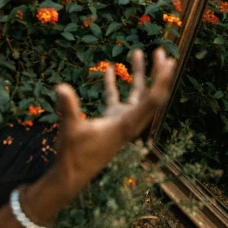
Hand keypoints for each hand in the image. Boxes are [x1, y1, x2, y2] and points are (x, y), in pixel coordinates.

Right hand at [48, 48, 175, 197]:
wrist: (71, 176)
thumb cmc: (73, 155)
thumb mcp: (70, 129)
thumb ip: (67, 108)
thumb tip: (60, 88)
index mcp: (127, 124)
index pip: (152, 99)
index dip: (161, 80)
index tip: (166, 62)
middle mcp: (129, 122)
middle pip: (151, 95)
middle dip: (158, 74)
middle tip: (162, 53)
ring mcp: (121, 121)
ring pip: (135, 95)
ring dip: (139, 75)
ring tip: (139, 52)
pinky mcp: (111, 122)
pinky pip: (117, 99)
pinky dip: (115, 84)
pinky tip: (110, 67)